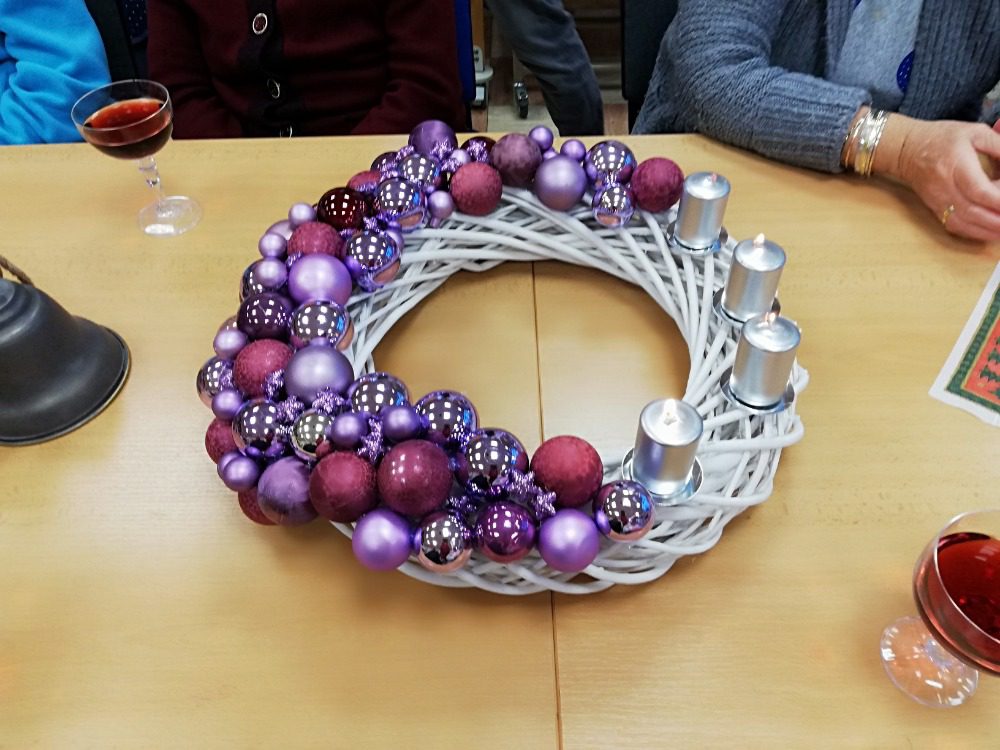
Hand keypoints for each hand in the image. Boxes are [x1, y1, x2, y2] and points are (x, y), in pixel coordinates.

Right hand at [884, 117, 999, 240]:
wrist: (906, 150)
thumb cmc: (941, 139)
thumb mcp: (975, 132)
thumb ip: (999, 146)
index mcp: (955, 164)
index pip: (978, 189)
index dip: (998, 200)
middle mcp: (944, 186)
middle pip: (972, 211)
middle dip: (997, 220)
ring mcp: (938, 201)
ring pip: (963, 224)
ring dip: (987, 231)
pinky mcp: (935, 209)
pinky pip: (955, 226)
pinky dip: (974, 233)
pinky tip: (990, 232)